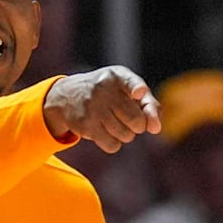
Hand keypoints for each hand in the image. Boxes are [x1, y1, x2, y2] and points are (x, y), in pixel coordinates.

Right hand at [43, 66, 161, 152]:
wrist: (67, 95)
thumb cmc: (108, 93)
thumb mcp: (125, 89)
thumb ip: (148, 103)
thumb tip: (155, 128)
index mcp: (118, 76)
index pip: (131, 82)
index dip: (137, 89)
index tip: (139, 92)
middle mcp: (104, 90)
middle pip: (136, 120)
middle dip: (138, 126)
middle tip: (129, 119)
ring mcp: (93, 107)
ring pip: (127, 136)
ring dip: (126, 135)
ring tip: (114, 123)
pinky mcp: (85, 125)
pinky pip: (113, 145)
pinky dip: (114, 143)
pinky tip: (105, 132)